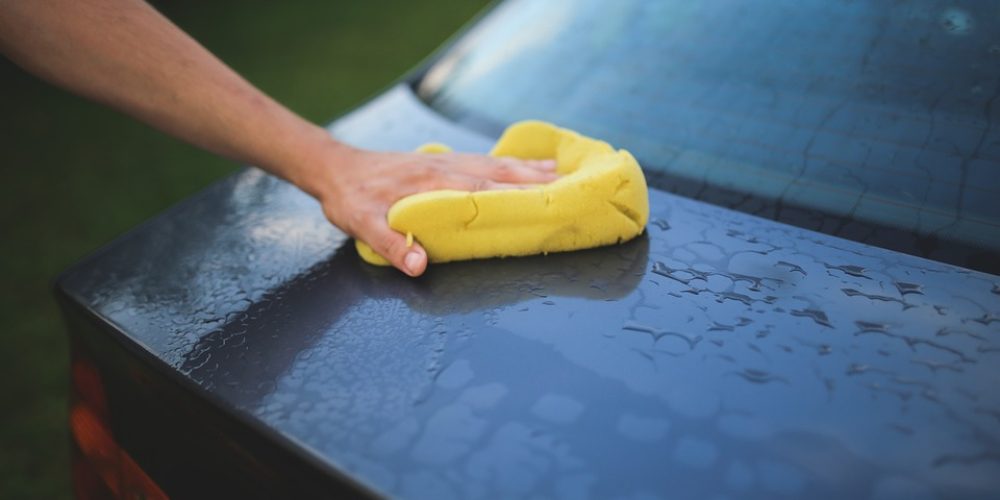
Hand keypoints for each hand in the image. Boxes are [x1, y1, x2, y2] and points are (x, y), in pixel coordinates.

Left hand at [306, 141, 557, 276]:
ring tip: (563, 173)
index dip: (517, 196)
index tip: (547, 202)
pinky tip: (527, 166)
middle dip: (536, 181)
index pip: (483, 190)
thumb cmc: (350, 198)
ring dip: (530, 169)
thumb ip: (391, 244)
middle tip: (572, 189)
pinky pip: (486, 160)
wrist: (335, 168)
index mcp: (433, 183)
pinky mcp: (444, 161)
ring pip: (497, 163)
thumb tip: (419, 266)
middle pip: (500, 173)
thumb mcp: (361, 224)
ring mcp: (447, 161)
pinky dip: (512, 163)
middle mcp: (446, 167)